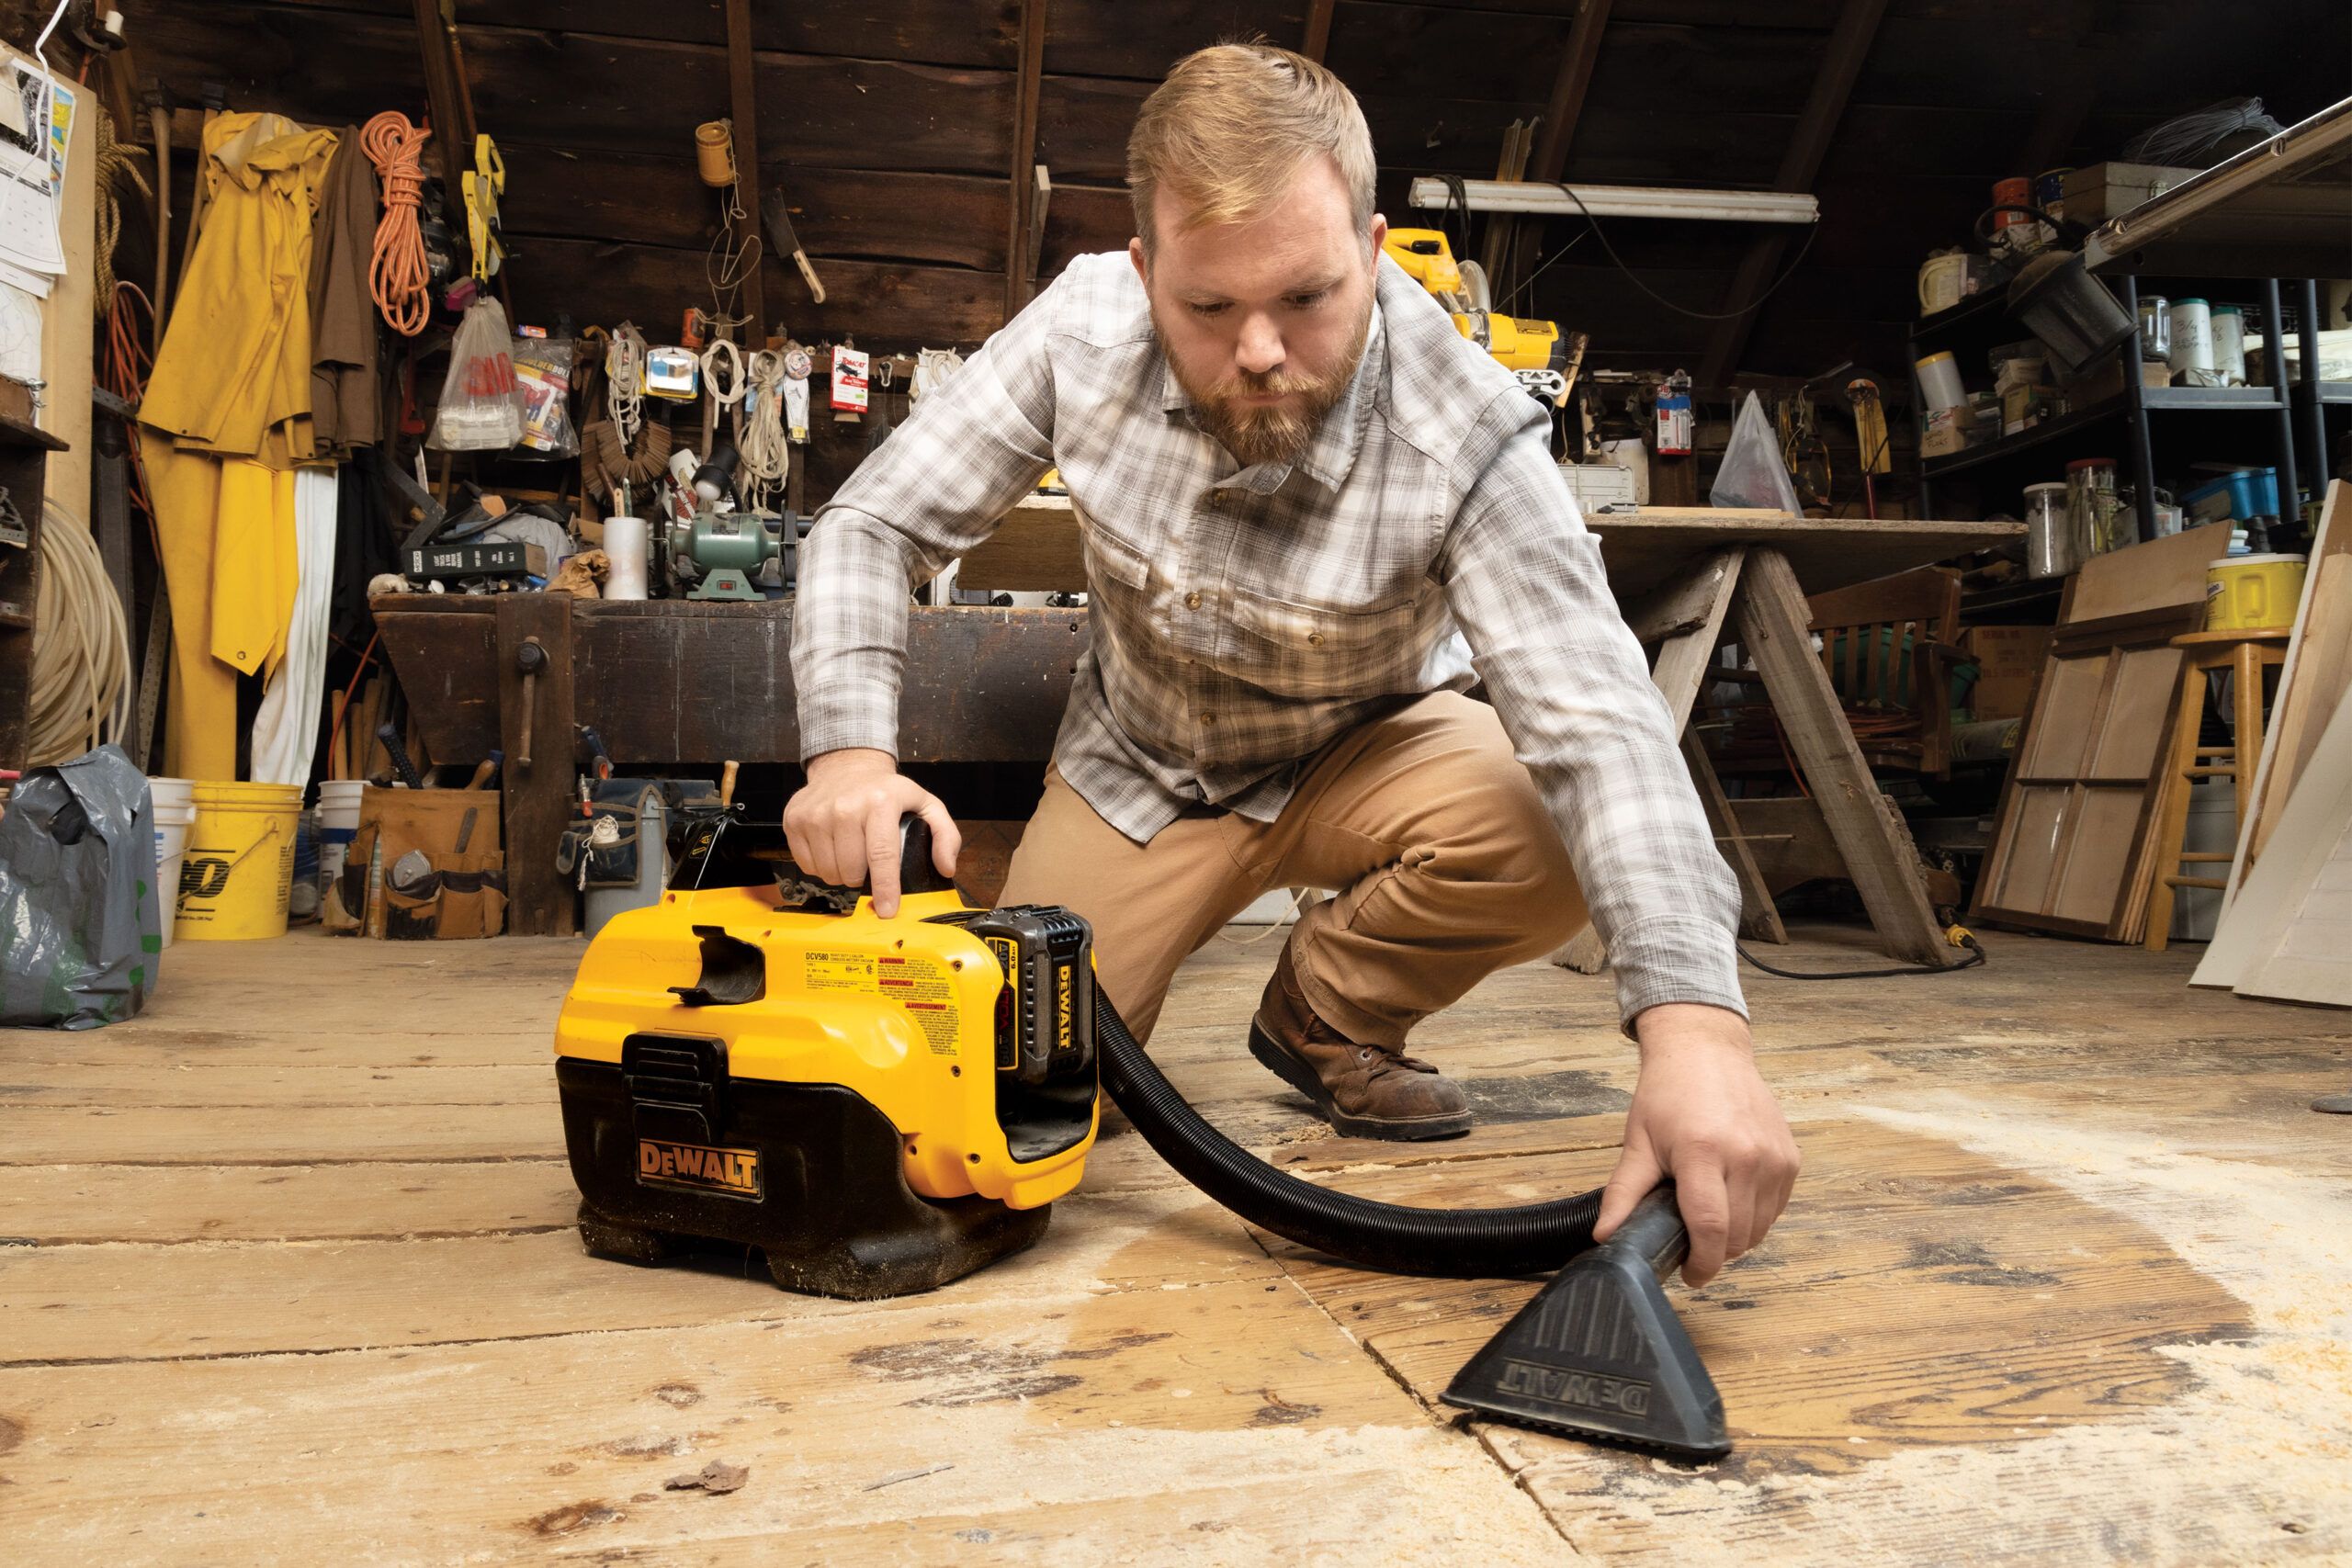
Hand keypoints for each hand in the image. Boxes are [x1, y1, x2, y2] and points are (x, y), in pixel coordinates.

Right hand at [782, 748, 959, 917]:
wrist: (846, 765)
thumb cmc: (885, 790)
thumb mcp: (924, 803)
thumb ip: (945, 835)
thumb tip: (946, 867)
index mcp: (880, 802)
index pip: (882, 855)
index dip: (885, 888)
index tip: (887, 911)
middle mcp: (845, 806)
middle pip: (852, 871)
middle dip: (863, 877)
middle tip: (867, 860)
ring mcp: (815, 813)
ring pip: (829, 873)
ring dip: (841, 873)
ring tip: (850, 853)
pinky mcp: (794, 819)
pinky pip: (807, 865)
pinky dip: (821, 865)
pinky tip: (831, 847)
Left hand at [1593, 1003, 1798, 1286]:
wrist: (1706, 1050)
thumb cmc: (1668, 1093)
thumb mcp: (1638, 1141)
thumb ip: (1624, 1193)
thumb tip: (1605, 1236)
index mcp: (1704, 1152)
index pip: (1710, 1227)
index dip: (1701, 1262)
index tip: (1690, 1275)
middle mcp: (1747, 1156)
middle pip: (1737, 1235)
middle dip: (1713, 1252)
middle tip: (1690, 1242)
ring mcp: (1774, 1158)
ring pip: (1760, 1228)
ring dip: (1735, 1237)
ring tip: (1708, 1218)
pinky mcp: (1791, 1158)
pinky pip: (1775, 1209)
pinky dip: (1755, 1217)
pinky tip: (1731, 1200)